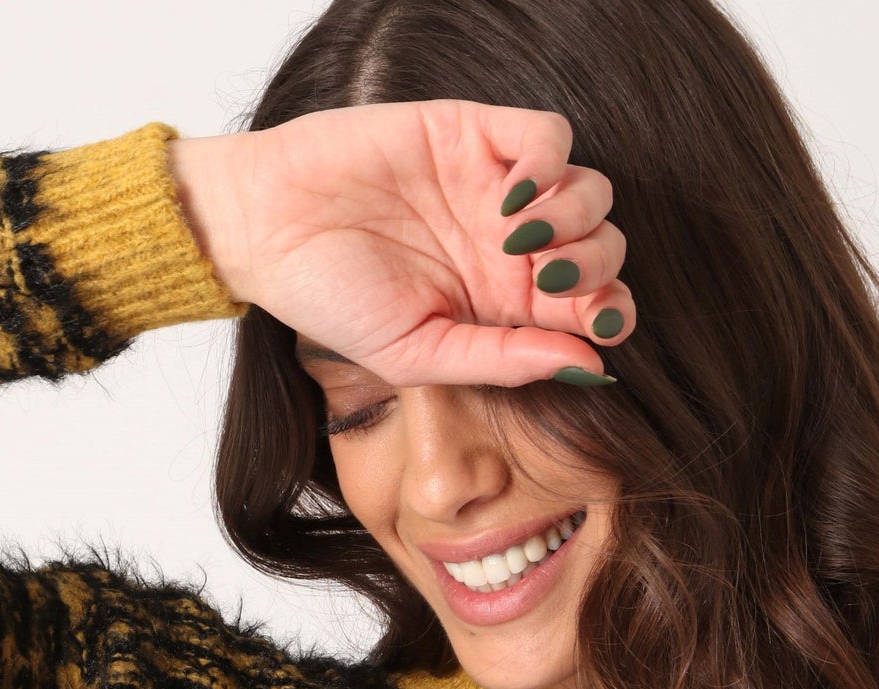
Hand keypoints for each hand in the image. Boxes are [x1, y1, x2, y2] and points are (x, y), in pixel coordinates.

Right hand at [166, 100, 632, 388]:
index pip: (592, 307)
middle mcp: (512, 248)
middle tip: (548, 281)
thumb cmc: (332, 301)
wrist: (269, 230)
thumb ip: (500, 361)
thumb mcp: (417, 355)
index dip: (609, 315)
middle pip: (604, 249)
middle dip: (596, 268)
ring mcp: (496, 188)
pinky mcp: (473, 133)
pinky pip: (548, 135)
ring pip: (590, 191)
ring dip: (579, 218)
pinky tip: (515, 197)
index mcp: (504, 306)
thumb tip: (586, 364)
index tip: (592, 327)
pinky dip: (550, 163)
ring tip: (522, 241)